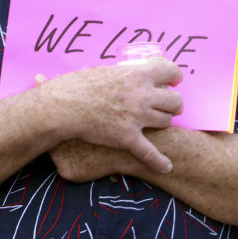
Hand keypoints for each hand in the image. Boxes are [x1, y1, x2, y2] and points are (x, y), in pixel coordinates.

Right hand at [33, 59, 181, 173]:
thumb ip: (120, 74)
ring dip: (163, 123)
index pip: (170, 71)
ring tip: (156, 124)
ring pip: (166, 122)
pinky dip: (160, 161)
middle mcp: (141, 95)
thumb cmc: (75, 86)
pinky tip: (166, 167)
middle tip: (167, 106)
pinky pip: (150, 153)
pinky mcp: (127, 137)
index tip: (175, 81)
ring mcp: (136, 117)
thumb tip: (123, 73)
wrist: (61, 106)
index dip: (176, 76)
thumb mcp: (102, 71)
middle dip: (174, 103)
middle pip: (175, 101)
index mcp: (136, 75)